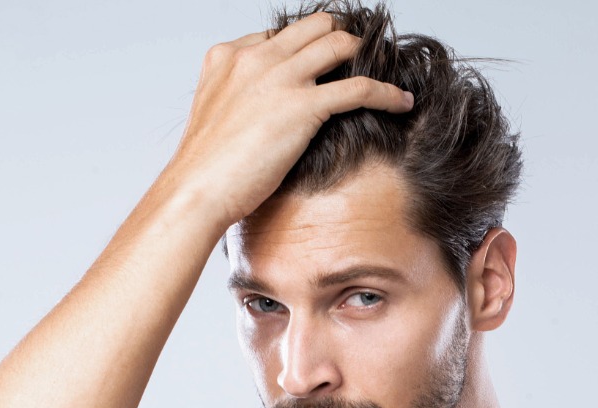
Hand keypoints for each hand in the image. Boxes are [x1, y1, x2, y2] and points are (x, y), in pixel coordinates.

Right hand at [167, 11, 414, 227]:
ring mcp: (280, 78)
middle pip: (313, 27)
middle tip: (360, 57)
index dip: (305, 47)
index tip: (323, 62)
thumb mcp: (215, 115)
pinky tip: (401, 101)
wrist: (196, 190)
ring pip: (338, 45)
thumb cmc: (205, 167)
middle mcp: (255, 57)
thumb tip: (263, 113)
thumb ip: (239, 99)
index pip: (279, 36)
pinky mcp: (303, 106)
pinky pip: (359, 87)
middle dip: (340, 38)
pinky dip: (386, 92)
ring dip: (366, 56)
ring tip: (384, 70)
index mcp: (228, 55)